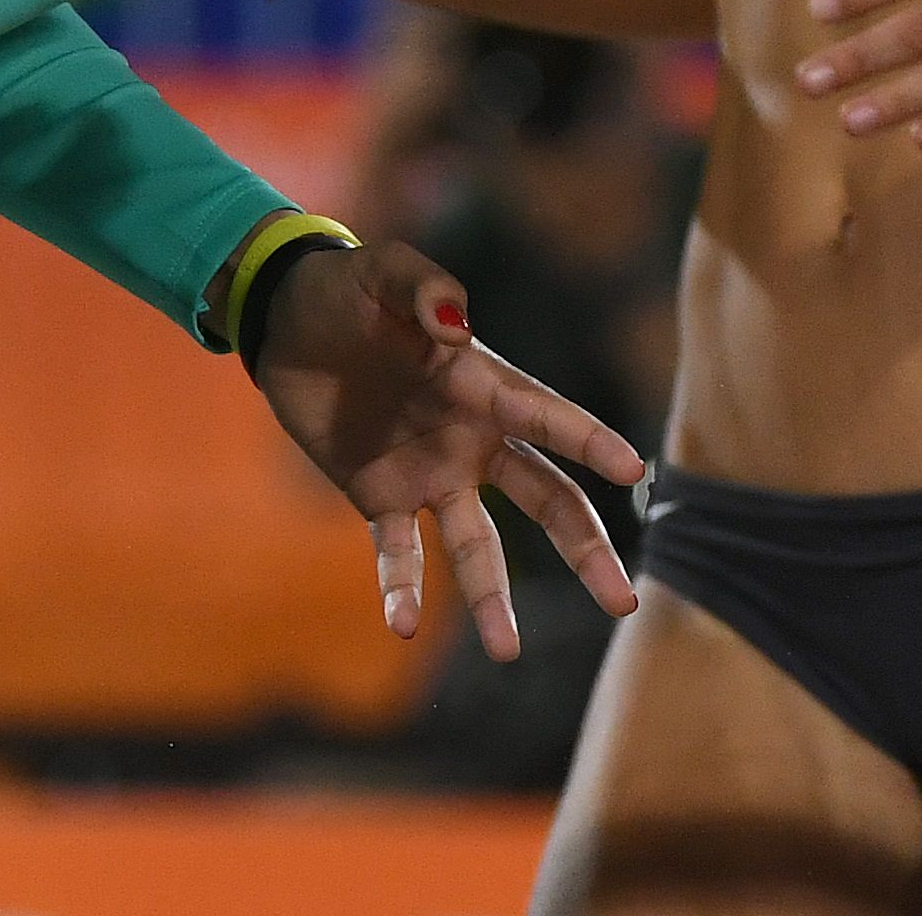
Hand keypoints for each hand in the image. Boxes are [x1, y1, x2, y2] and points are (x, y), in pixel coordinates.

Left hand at [254, 242, 647, 660]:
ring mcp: (430, 475)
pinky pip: (397, 553)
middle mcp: (472, 439)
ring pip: (478, 545)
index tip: (634, 470)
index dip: (590, 441)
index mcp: (483, 383)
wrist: (286, 322)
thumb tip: (456, 321)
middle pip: (545, 500)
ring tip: (506, 651)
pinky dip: (401, 588)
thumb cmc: (346, 288)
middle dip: (585, 549)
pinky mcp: (380, 498)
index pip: (548, 417)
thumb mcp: (382, 271)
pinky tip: (402, 626)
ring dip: (492, 597)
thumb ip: (422, 288)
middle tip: (623, 604)